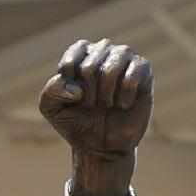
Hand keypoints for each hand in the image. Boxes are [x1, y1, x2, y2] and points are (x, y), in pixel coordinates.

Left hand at [38, 39, 151, 155]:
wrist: (101, 145)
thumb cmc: (76, 122)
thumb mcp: (52, 109)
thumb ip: (51, 91)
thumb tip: (76, 89)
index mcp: (81, 53)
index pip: (72, 58)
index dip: (71, 84)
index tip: (74, 98)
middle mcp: (104, 50)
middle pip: (90, 66)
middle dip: (88, 94)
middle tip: (92, 104)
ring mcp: (125, 58)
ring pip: (112, 69)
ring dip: (105, 95)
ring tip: (107, 104)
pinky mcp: (144, 71)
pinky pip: (132, 78)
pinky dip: (123, 98)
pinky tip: (123, 105)